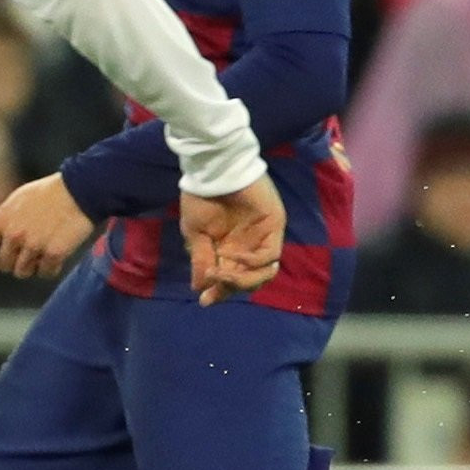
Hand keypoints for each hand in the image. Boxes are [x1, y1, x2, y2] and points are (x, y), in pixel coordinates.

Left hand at [0, 175, 96, 281]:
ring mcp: (34, 245)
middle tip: (30, 255)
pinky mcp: (54, 253)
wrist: (81, 189)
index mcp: (2, 219)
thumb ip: (5, 220)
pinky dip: (51, 268)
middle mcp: (14, 234)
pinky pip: (46, 273)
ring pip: (24, 272)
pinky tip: (58, 256)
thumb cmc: (51, 192)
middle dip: (16, 263)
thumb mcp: (18, 199)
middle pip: (5, 265)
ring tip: (44, 253)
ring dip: (33, 267)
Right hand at [180, 173, 285, 304]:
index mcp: (228, 250)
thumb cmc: (201, 196)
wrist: (214, 168)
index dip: (219, 292)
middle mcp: (247, 248)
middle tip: (214, 283)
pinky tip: (233, 256)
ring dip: (242, 279)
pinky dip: (252, 262)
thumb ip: (201, 260)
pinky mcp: (273, 227)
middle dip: (230, 288)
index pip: (229, 279)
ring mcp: (262, 238)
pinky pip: (269, 255)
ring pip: (262, 273)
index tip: (205, 301)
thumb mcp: (196, 233)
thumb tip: (200, 288)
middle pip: (247, 281)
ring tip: (222, 273)